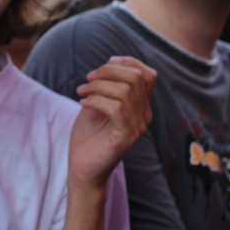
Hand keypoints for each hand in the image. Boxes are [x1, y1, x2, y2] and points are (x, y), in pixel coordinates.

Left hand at [69, 56, 154, 187]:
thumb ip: (107, 86)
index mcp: (140, 106)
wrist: (83, 168)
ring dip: (97, 86)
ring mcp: (137, 126)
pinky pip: (116, 108)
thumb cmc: (89, 136)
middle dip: (107, 71)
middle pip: (135, 77)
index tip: (106, 63)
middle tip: (87, 80)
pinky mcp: (126, 136)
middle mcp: (144, 115)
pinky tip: (83, 103)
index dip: (128, 62)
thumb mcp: (97, 104)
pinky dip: (96, 100)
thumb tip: (109, 64)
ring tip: (82, 92)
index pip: (148, 74)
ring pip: (124, 90)